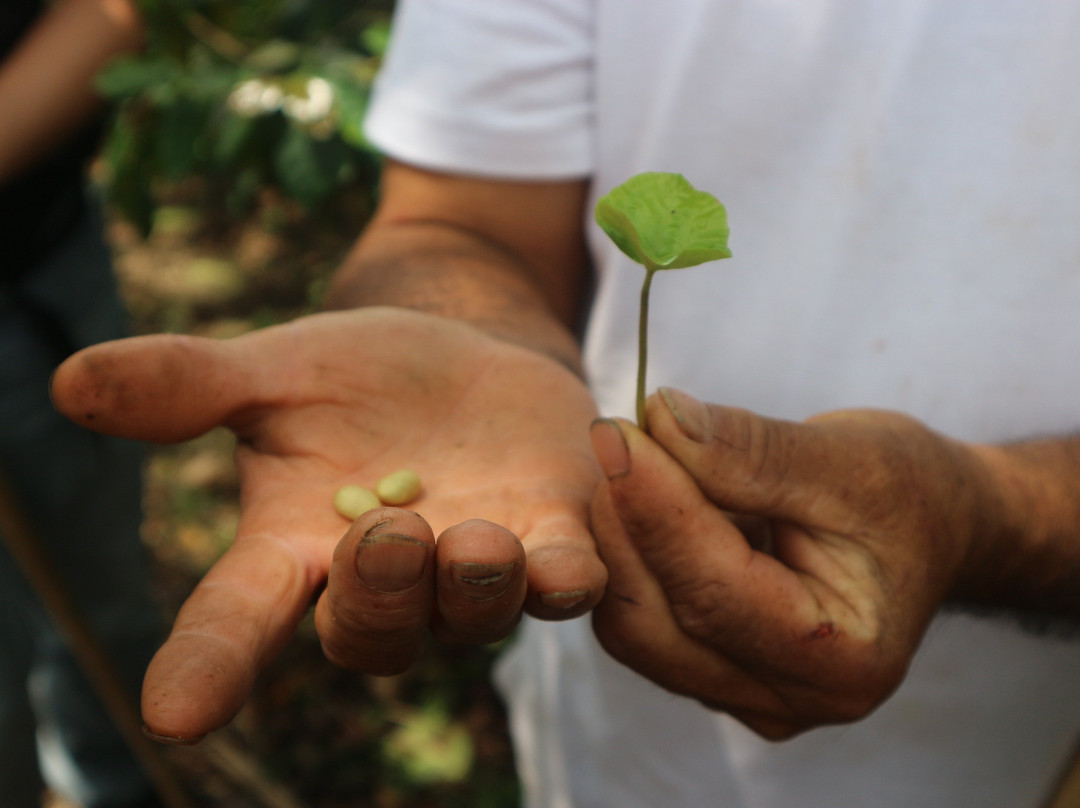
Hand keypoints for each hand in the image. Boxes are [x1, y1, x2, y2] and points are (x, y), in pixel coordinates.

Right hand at [51, 307, 604, 740]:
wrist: (465, 357)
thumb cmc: (357, 378)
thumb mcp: (275, 372)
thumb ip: (190, 386)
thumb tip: (72, 383)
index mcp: (297, 548)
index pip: (237, 621)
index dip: (206, 666)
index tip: (174, 712)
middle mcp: (386, 583)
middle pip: (369, 632)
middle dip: (375, 597)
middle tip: (381, 540)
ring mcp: (473, 570)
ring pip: (472, 617)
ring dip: (475, 588)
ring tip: (477, 541)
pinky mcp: (553, 540)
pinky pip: (566, 582)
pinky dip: (568, 573)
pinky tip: (569, 549)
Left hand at [588, 388, 988, 739]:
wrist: (929, 531)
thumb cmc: (906, 492)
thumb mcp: (848, 458)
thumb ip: (751, 449)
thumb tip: (658, 418)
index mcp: (841, 659)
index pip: (712, 590)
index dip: (654, 506)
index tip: (616, 433)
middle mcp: (790, 701)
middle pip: (654, 623)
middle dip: (623, 523)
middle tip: (620, 436)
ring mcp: (747, 698)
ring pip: (633, 627)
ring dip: (618, 539)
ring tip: (640, 462)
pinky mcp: (714, 676)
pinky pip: (641, 623)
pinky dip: (632, 557)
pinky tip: (649, 500)